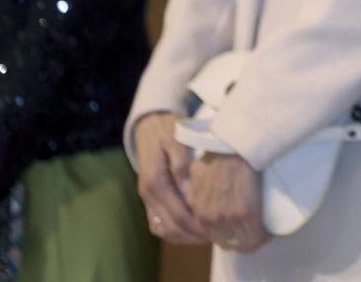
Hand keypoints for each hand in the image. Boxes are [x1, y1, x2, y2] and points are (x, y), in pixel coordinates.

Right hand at [133, 111, 208, 243]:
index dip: (195, 225)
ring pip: (161, 229)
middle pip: (169, 226)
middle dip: (191, 235)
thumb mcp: (177, 139)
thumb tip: (187, 189)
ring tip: (204, 236)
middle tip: (214, 236)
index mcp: (155, 180)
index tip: (214, 230)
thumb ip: (181, 164)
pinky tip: (190, 229)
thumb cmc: (167, 129)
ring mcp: (146, 197)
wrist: (149, 124)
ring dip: (182, 236)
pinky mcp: (148, 197)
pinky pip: (157, 222)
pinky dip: (173, 230)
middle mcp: (148, 193)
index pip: (176, 214)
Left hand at [188, 151, 270, 253]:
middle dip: (240, 240)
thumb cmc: (217, 156)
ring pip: (244, 243)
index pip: (213, 239)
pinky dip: (263, 238)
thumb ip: (190, 193)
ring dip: (253, 239)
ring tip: (262, 230)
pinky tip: (269, 233)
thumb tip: (190, 202)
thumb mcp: (195, 176)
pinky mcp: (247, 214)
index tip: (237, 230)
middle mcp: (212, 221)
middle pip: (229, 243)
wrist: (235, 146)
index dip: (226, 236)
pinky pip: (256, 238)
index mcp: (200, 215)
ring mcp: (230, 219)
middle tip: (251, 229)